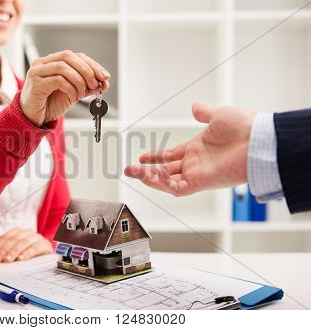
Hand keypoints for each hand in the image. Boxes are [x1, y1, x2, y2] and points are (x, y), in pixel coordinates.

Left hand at [0, 228, 52, 262]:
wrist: (47, 255)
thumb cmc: (28, 253)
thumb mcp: (15, 251)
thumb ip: (4, 248)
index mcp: (18, 232)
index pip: (5, 237)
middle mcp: (27, 233)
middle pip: (13, 240)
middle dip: (4, 250)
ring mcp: (36, 238)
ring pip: (23, 242)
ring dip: (14, 251)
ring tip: (7, 260)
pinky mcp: (45, 244)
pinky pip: (35, 248)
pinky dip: (27, 253)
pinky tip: (21, 259)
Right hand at [20, 50, 110, 125]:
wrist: (32, 117)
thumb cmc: (49, 104)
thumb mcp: (73, 93)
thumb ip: (86, 87)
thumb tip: (103, 83)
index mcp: (52, 62)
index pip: (75, 56)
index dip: (92, 64)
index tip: (104, 76)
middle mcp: (43, 63)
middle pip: (68, 56)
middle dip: (87, 70)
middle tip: (95, 84)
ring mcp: (37, 71)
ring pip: (63, 67)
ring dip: (78, 80)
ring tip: (82, 93)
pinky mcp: (35, 83)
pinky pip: (57, 80)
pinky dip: (70, 88)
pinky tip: (72, 97)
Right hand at [124, 103, 255, 195]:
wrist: (258, 140)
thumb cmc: (245, 127)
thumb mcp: (219, 115)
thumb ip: (204, 113)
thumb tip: (195, 107)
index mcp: (197, 148)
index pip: (170, 156)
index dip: (155, 156)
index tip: (141, 156)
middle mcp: (195, 163)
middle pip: (165, 171)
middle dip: (146, 171)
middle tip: (130, 169)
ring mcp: (197, 173)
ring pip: (167, 182)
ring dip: (150, 178)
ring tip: (133, 172)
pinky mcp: (200, 182)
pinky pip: (177, 188)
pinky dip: (163, 184)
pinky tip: (151, 175)